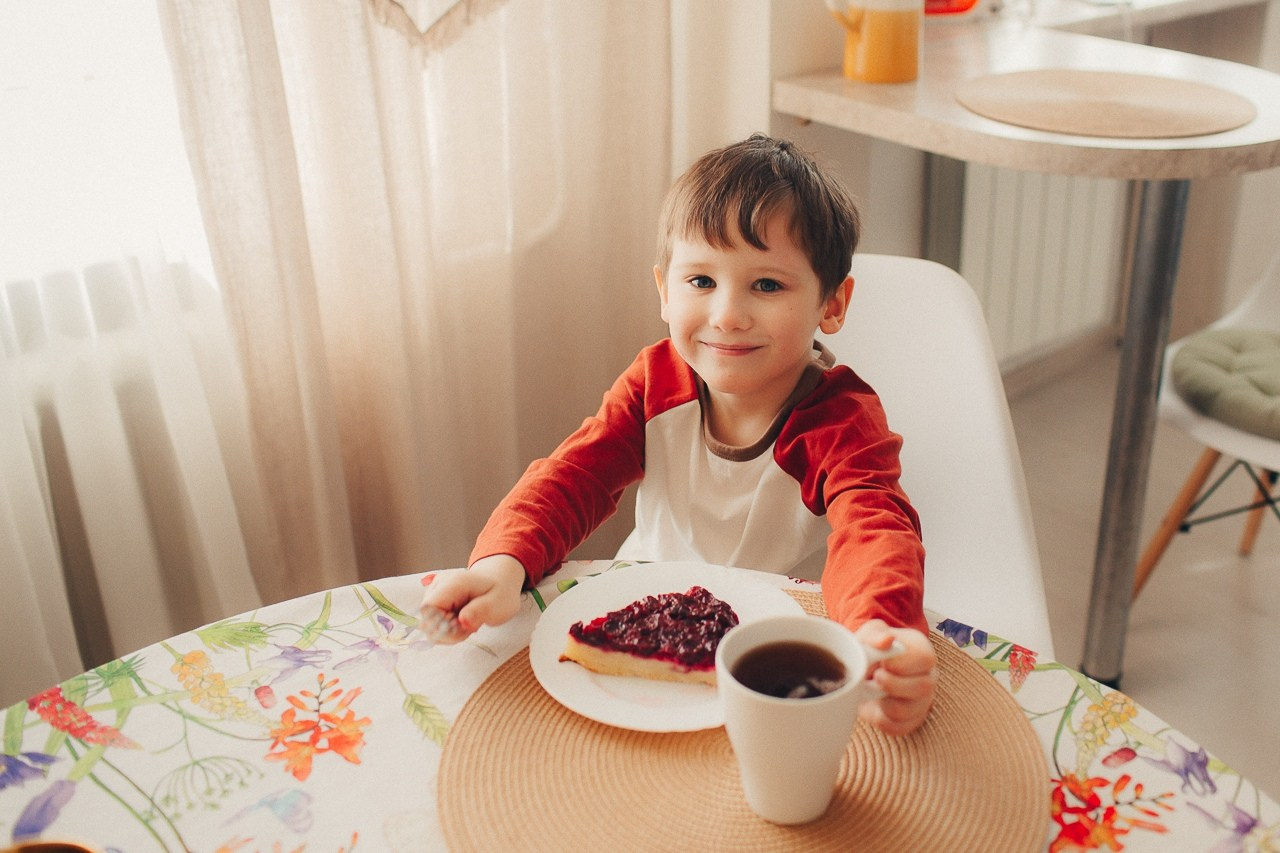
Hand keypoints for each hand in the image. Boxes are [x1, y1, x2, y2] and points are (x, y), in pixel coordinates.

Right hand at [419, 555, 525, 643]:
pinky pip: (433, 623)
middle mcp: (439, 585)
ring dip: (449, 631)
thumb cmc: (499, 593)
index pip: (429, 608)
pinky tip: (462, 621)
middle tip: (470, 626)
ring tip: (469, 622)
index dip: (441, 624)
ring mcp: (435, 592)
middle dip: (447, 631)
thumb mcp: (498, 604)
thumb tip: (462, 621)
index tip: (462, 626)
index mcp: (453, 583)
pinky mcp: (435, 601)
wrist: (499, 582)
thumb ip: (480, 611)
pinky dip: (448, 628)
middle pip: (426, 619)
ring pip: (429, 624)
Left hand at [854, 620, 935, 736]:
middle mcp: (928, 677)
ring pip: (906, 710)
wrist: (866, 668)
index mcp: (922, 651)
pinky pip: (897, 726)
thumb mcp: (870, 634)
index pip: (925, 659)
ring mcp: (922, 701)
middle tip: (873, 677)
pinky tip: (875, 704)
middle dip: (892, 684)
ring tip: (870, 689)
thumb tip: (886, 640)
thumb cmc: (872, 648)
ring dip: (881, 701)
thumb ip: (875, 635)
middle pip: (923, 687)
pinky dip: (879, 718)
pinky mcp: (911, 720)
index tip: (882, 662)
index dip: (900, 663)